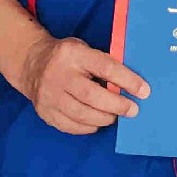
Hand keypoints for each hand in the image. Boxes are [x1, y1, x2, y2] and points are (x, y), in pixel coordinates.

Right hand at [18, 36, 149, 134]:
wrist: (32, 64)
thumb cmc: (67, 57)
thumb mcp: (84, 49)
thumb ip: (104, 63)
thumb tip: (132, 85)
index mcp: (73, 54)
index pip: (105, 67)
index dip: (127, 80)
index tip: (144, 91)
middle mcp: (58, 74)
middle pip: (92, 95)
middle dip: (117, 106)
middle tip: (133, 110)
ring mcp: (49, 95)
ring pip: (81, 114)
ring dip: (104, 118)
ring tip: (115, 116)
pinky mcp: (44, 111)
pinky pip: (70, 126)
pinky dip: (88, 127)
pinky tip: (97, 122)